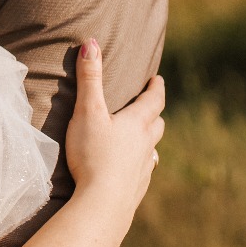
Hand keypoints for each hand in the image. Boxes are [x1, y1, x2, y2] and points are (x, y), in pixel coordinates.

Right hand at [63, 37, 164, 220]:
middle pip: (157, 124)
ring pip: (153, 149)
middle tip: (150, 106)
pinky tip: (132, 169)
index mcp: (137, 123)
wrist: (102, 202)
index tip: (157, 79)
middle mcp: (147, 144)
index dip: (156, 88)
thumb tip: (91, 43)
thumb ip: (90, 79)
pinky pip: (143, 170)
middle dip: (154, 113)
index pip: (154, 100)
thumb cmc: (93, 154)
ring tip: (142, 138)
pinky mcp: (137, 187)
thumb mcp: (88, 112)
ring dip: (149, 140)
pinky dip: (140, 163)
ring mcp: (144, 167)